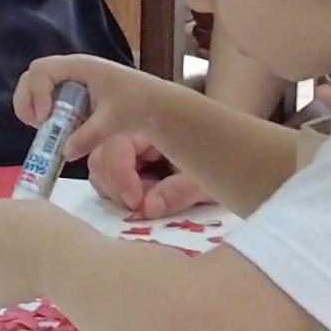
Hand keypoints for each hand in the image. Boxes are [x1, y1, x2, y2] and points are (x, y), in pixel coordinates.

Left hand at [0, 198, 86, 308]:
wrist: (53, 252)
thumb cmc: (50, 225)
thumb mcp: (34, 209)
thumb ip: (21, 220)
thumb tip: (26, 229)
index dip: (8, 237)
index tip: (26, 242)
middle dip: (0, 257)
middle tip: (25, 261)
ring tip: (26, 279)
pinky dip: (5, 297)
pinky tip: (23, 294)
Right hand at [10, 53, 171, 175]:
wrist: (154, 106)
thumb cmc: (137, 104)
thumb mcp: (114, 121)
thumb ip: (89, 136)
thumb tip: (64, 152)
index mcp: (79, 67)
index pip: (41, 70)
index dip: (36, 93)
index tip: (46, 117)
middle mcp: (70, 72)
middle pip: (31, 78)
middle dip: (28, 102)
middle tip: (38, 125)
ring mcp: (69, 84)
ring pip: (36, 90)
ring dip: (34, 111)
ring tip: (47, 129)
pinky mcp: (71, 98)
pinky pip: (47, 103)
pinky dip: (45, 118)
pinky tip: (59, 132)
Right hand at [88, 127, 215, 219]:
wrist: (230, 153)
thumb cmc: (219, 157)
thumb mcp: (205, 176)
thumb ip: (179, 191)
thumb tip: (149, 208)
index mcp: (148, 122)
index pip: (116, 145)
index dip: (120, 176)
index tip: (136, 202)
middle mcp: (131, 131)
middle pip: (100, 157)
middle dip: (115, 187)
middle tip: (140, 207)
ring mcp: (127, 148)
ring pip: (100, 170)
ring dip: (115, 193)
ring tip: (144, 205)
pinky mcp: (127, 166)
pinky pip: (108, 180)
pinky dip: (118, 195)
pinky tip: (142, 202)